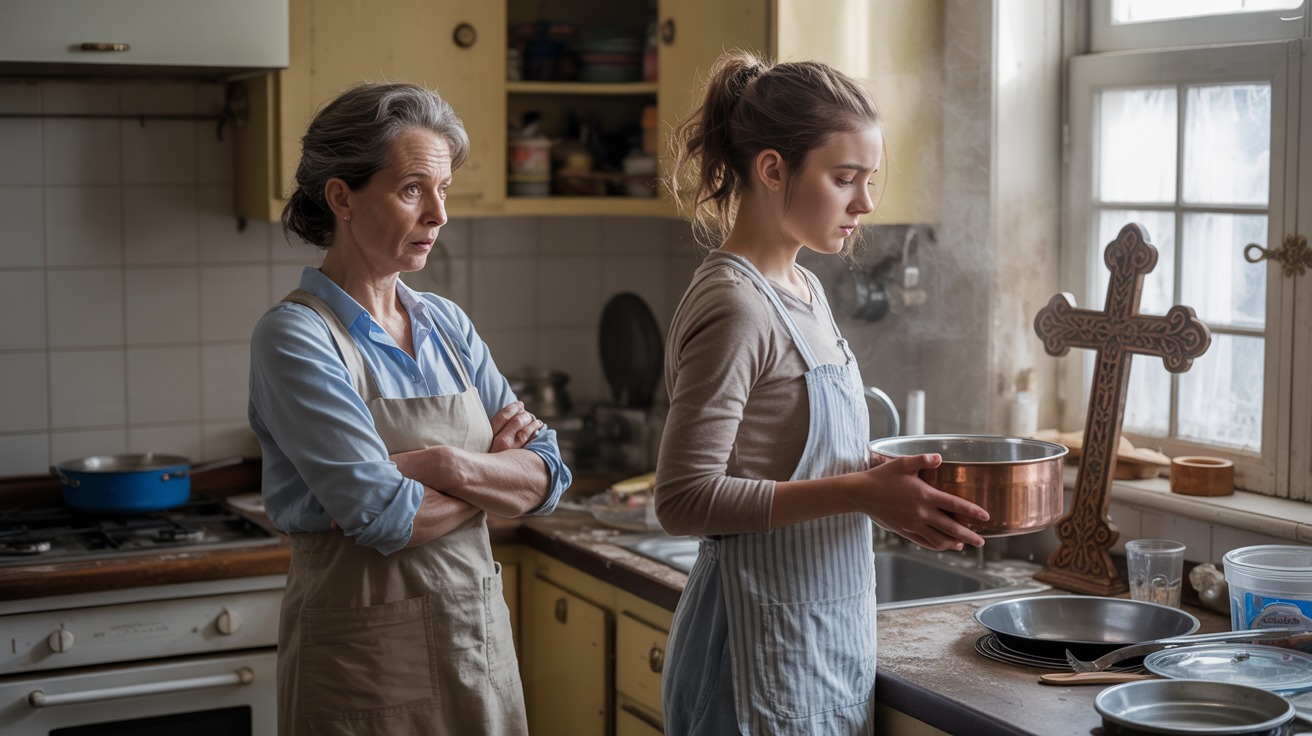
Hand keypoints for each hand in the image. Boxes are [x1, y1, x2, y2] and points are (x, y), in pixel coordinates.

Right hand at [489, 401, 543, 452]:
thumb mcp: (487, 441)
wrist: (490, 477)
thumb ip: (497, 429)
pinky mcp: (522, 457)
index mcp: (490, 436)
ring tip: (536, 421)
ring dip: (533, 421)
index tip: (520, 404)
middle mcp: (500, 442)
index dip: (514, 407)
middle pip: (517, 420)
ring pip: (526, 429)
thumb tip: (513, 412)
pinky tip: (539, 428)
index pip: (503, 415)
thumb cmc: (490, 455)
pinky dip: (537, 431)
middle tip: (528, 414)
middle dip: (525, 414)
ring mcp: (513, 450)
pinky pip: (532, 440)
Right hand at [861, 453, 989, 551]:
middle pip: (951, 528)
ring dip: (954, 543)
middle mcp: (921, 513)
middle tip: (982, 541)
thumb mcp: (902, 463)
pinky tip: (944, 546)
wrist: (860, 494)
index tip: (986, 518)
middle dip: (969, 536)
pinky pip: (924, 542)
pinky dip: (937, 546)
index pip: (955, 505)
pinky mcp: (904, 531)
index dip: (972, 512)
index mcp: (924, 495)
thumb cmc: (881, 476)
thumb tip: (940, 458)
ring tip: (964, 545)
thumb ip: (922, 460)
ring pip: (938, 539)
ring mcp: (913, 525)